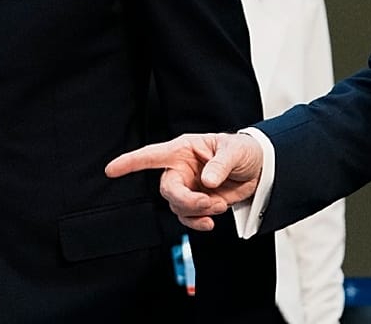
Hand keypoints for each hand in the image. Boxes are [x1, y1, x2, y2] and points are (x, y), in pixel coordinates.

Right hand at [105, 132, 263, 230]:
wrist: (260, 169)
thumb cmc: (243, 151)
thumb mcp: (234, 152)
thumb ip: (220, 165)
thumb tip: (206, 182)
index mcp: (183, 149)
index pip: (151, 155)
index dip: (130, 162)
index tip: (111, 170)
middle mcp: (180, 168)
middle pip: (168, 189)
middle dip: (185, 200)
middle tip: (207, 202)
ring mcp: (188, 187)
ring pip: (177, 206)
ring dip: (197, 211)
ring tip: (219, 205)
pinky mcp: (196, 202)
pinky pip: (187, 217)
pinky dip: (197, 222)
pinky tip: (210, 222)